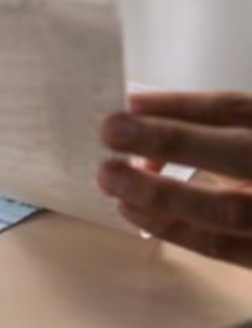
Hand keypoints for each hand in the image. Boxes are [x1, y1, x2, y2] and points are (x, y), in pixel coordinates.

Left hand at [98, 91, 251, 267]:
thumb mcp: (236, 139)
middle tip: (111, 132)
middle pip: (238, 152)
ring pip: (226, 208)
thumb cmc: (245, 169)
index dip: (181, 105)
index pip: (235, 109)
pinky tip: (130, 208)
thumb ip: (198, 130)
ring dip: (160, 192)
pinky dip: (170, 226)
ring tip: (110, 176)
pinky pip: (218, 246)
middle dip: (171, 140)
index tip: (129, 103)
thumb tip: (134, 123)